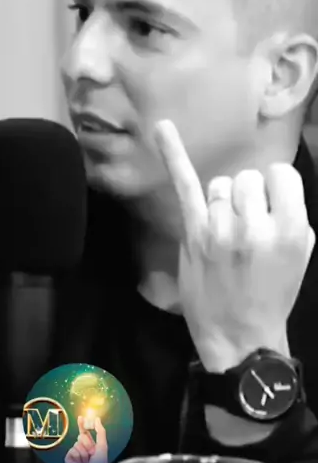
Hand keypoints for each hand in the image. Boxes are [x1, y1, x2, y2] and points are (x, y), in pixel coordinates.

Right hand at [64, 416, 107, 462]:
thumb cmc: (99, 462)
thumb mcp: (102, 445)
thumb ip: (100, 431)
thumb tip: (97, 418)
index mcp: (90, 444)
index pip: (84, 431)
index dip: (82, 424)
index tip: (81, 417)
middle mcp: (82, 447)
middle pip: (81, 436)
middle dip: (88, 443)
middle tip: (92, 452)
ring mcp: (75, 452)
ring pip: (77, 444)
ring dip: (84, 452)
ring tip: (87, 460)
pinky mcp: (69, 458)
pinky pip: (72, 450)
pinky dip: (78, 456)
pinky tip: (81, 462)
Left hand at [155, 120, 314, 372]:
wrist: (239, 335)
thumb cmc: (272, 293)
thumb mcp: (301, 254)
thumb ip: (291, 214)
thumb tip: (272, 185)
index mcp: (291, 228)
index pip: (280, 175)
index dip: (273, 190)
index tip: (268, 209)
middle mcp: (256, 225)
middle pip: (246, 179)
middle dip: (246, 199)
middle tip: (244, 231)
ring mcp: (221, 227)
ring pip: (220, 184)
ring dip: (222, 202)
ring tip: (224, 234)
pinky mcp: (194, 232)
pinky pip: (185, 183)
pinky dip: (172, 153)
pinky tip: (162, 127)